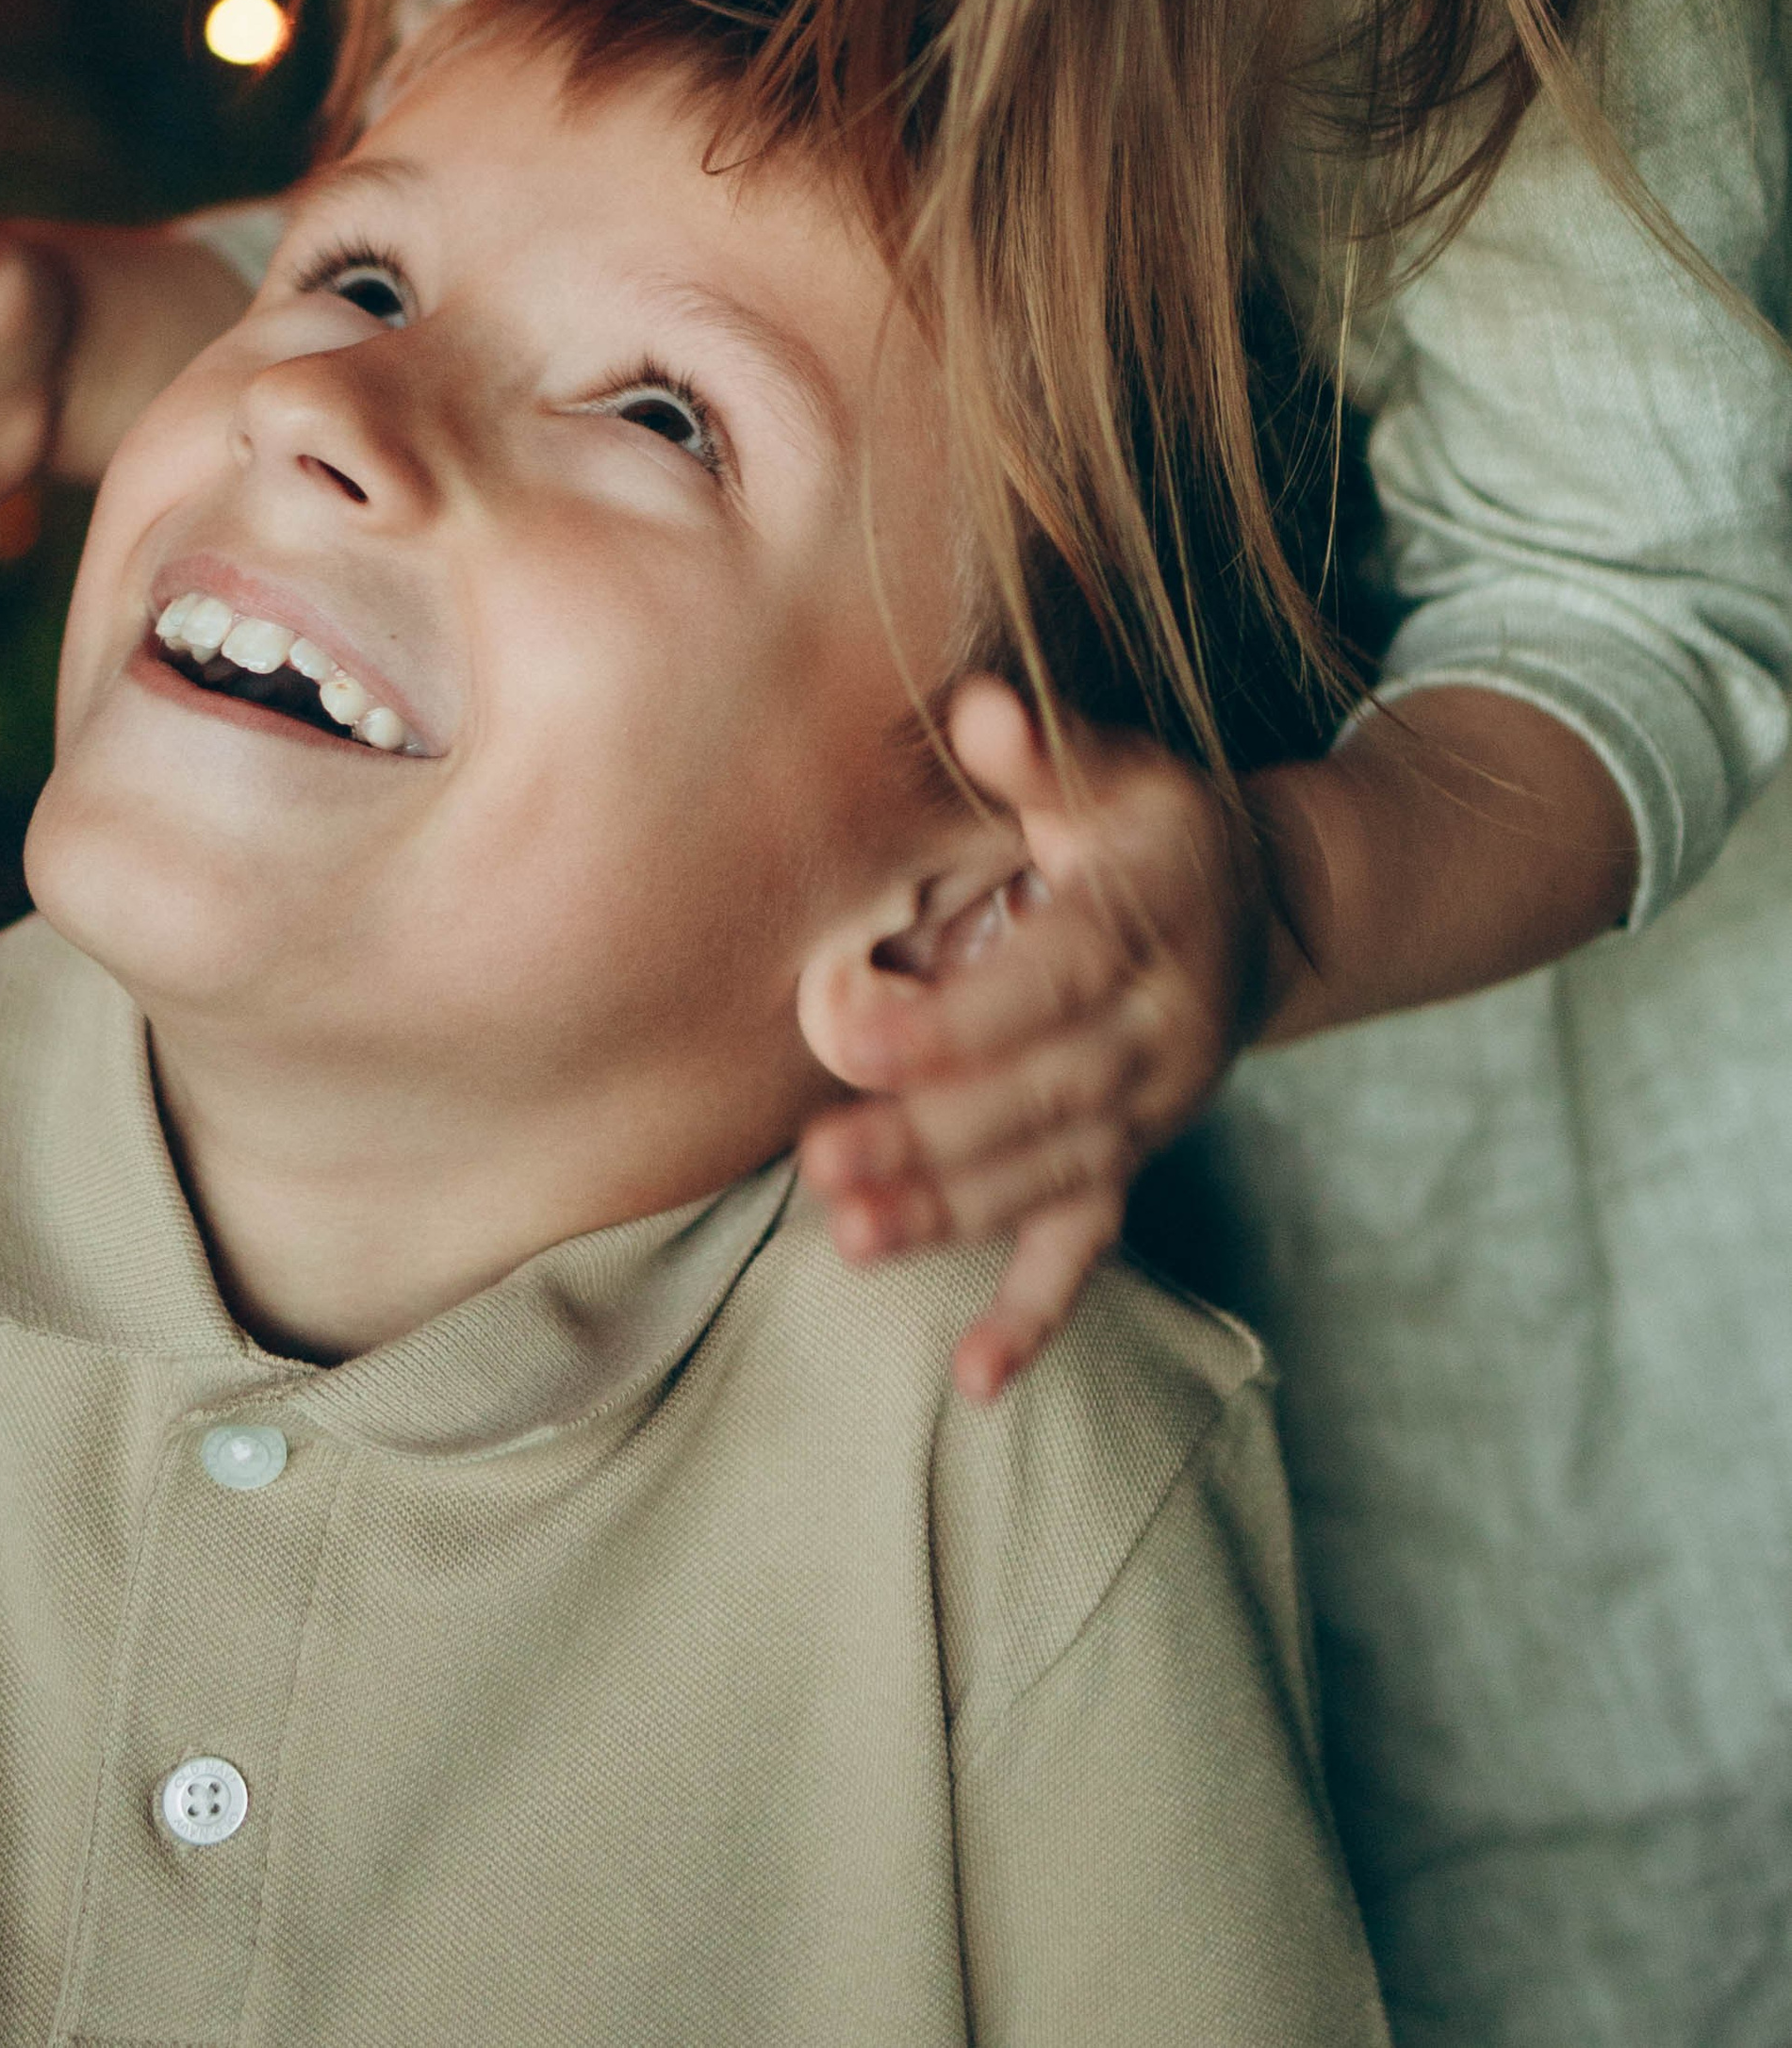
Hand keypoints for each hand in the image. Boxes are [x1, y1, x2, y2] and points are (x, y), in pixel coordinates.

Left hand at [798, 679, 1283, 1403]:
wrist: (1264, 906)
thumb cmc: (1153, 823)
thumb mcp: (1115, 764)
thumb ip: (1042, 749)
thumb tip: (976, 709)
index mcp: (1150, 917)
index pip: (1049, 982)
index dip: (956, 1020)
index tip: (853, 1038)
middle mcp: (1162, 1026)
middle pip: (1041, 1095)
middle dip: (931, 1136)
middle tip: (820, 1163)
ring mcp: (1154, 1105)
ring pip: (1052, 1173)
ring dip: (952, 1214)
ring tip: (848, 1238)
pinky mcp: (1135, 1154)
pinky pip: (1093, 1241)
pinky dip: (1038, 1312)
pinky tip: (974, 1377)